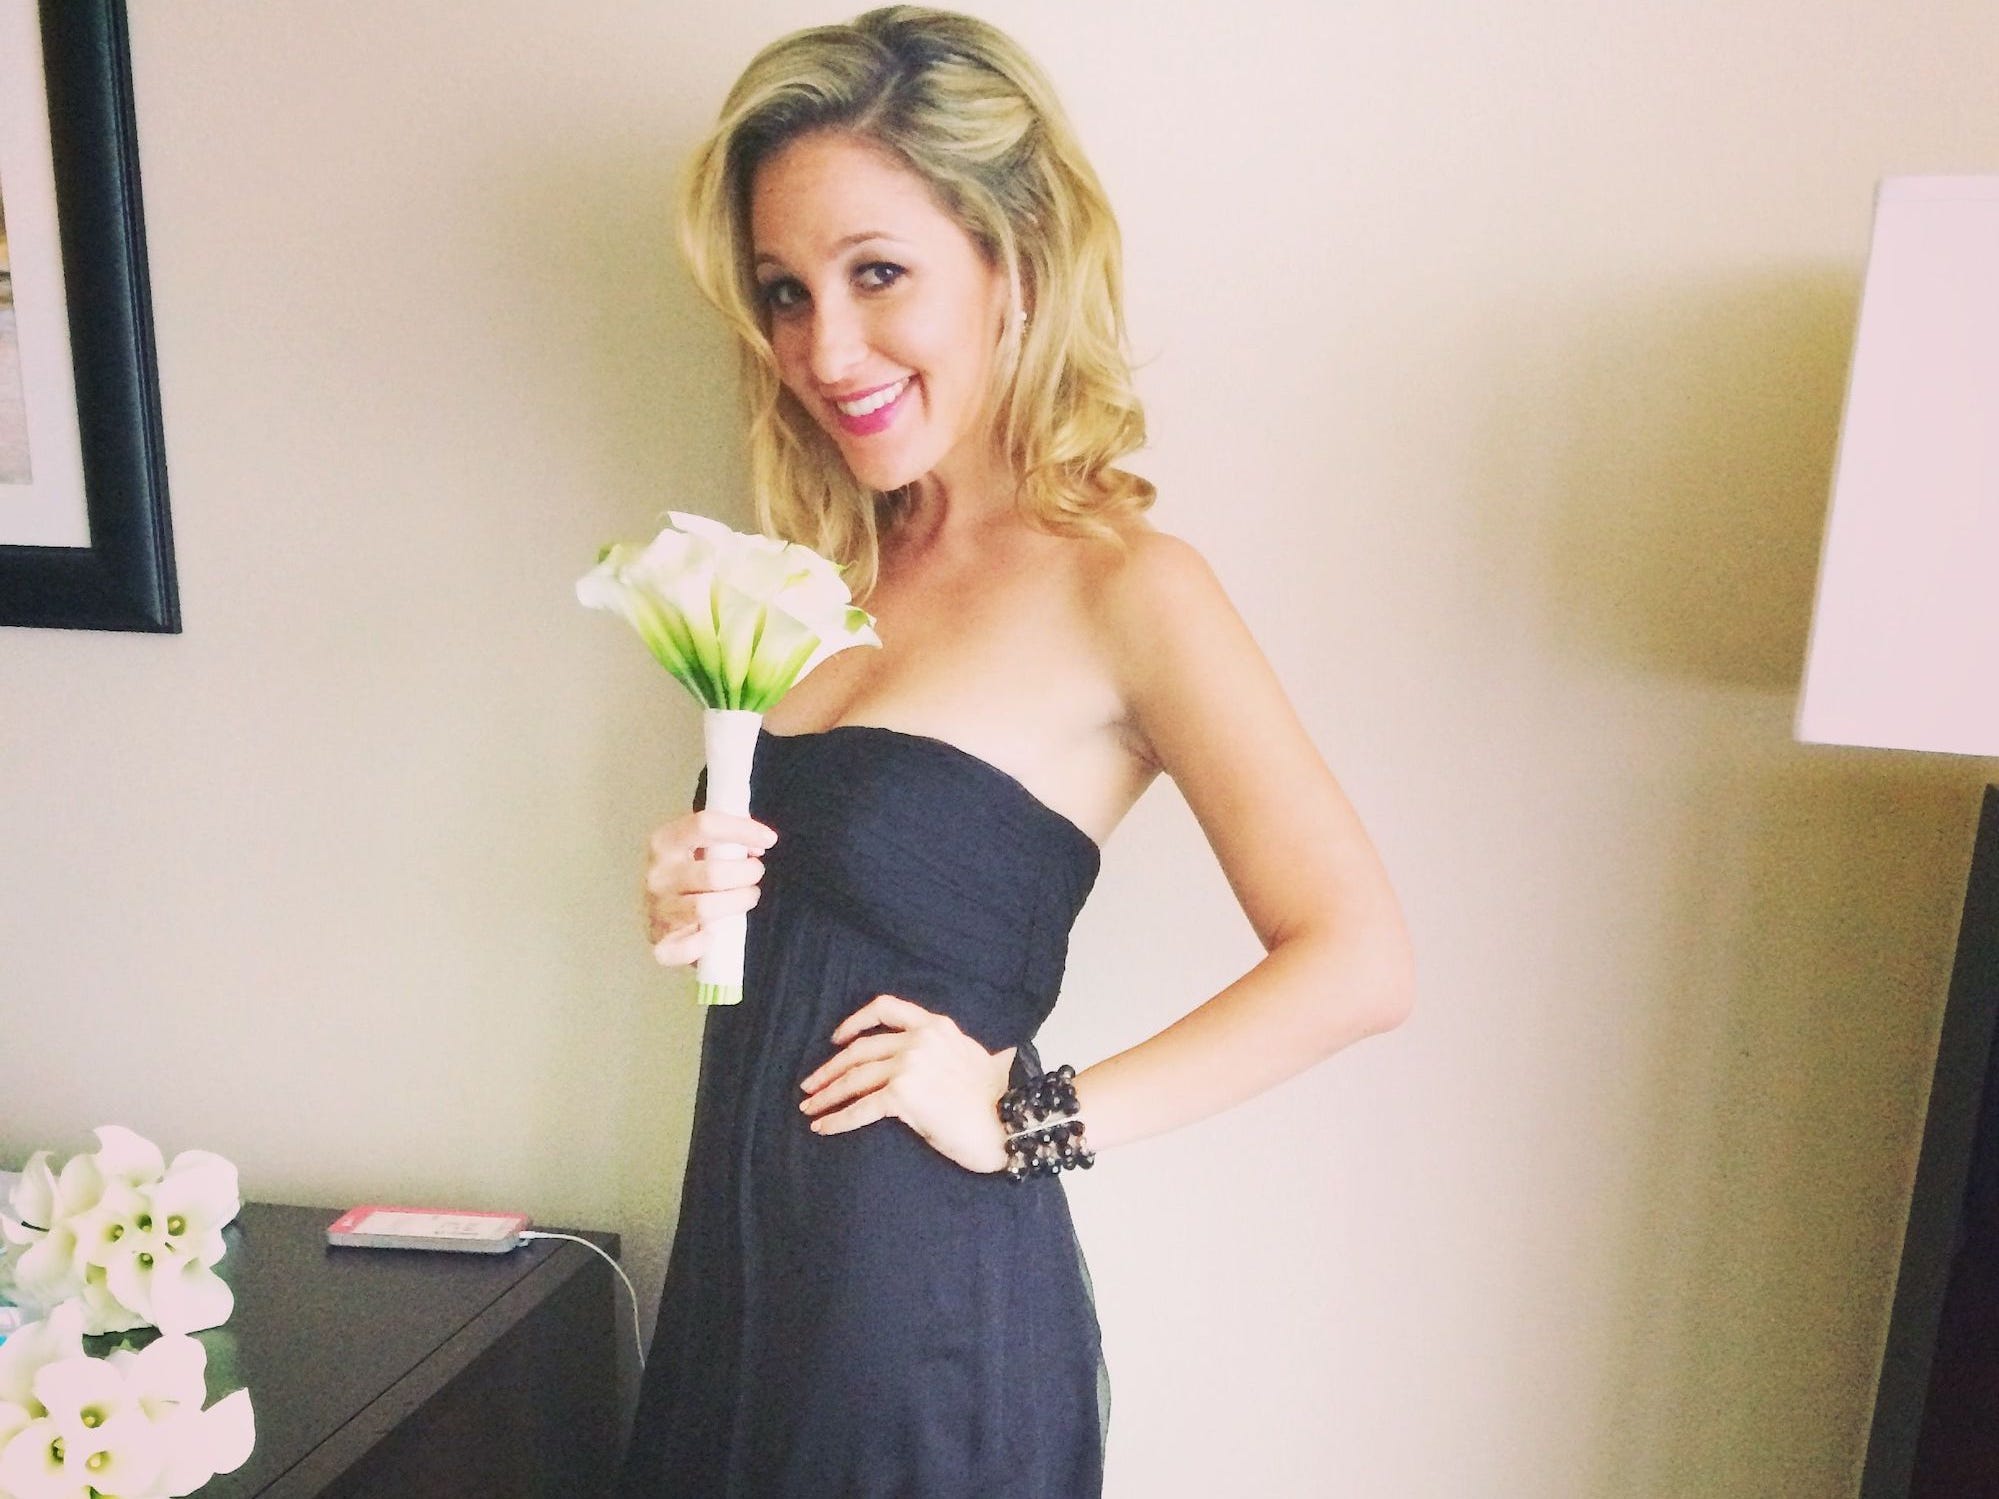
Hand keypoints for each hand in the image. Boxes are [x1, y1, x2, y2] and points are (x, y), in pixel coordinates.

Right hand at [642, 809, 778, 967]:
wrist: (658, 910)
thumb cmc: (689, 873)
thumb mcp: (699, 846)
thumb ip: (726, 838)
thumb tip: (760, 842)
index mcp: (664, 842)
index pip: (704, 825)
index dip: (742, 830)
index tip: (769, 839)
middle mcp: (657, 875)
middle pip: (713, 873)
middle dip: (747, 874)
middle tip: (756, 874)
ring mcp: (655, 910)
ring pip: (705, 908)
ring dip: (738, 903)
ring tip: (748, 897)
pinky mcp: (659, 942)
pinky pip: (683, 948)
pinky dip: (701, 945)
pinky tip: (713, 936)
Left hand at [800, 994, 1016, 1173]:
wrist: (1010, 1124)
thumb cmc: (996, 1101)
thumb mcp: (972, 1058)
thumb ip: (945, 1050)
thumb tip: (925, 1064)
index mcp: (935, 1026)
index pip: (886, 1008)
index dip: (855, 1021)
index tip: (837, 1038)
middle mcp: (919, 1040)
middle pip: (860, 1050)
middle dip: (829, 1069)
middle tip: (809, 1085)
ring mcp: (909, 1065)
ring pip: (854, 1078)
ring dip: (826, 1094)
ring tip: (809, 1108)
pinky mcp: (903, 1095)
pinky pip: (860, 1108)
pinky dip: (837, 1119)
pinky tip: (823, 1128)